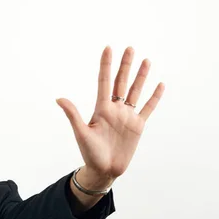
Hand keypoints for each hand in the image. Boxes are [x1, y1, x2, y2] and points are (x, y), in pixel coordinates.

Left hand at [56, 46, 164, 180]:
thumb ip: (73, 115)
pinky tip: (159, 85)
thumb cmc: (90, 153)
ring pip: (135, 91)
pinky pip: (148, 108)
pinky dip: (154, 97)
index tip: (108, 48)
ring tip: (146, 60)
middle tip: (129, 48)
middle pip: (121, 82)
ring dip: (140, 76)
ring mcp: (127, 116)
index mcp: (101, 109)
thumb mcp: (81, 133)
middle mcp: (115, 109)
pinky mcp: (137, 126)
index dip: (106, 65)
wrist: (104, 170)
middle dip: (125, 65)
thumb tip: (59, 99)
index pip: (104, 82)